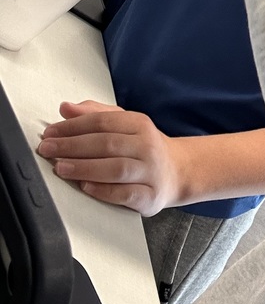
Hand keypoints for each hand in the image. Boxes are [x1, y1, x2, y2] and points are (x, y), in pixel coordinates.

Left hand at [37, 100, 182, 215]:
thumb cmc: (144, 148)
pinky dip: (103, 190)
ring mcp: (150, 171)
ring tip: (60, 167)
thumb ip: (95, 115)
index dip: (73, 126)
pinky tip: (85, 187)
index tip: (50, 132)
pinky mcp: (150, 196)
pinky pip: (125, 194)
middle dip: (72, 146)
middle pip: (107, 143)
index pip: (102, 121)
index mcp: (139, 124)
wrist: (177, 171)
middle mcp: (147, 145)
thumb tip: (66, 108)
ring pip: (116, 168)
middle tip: (47, 149)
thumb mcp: (125, 124)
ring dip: (84, 168)